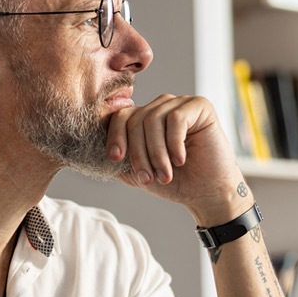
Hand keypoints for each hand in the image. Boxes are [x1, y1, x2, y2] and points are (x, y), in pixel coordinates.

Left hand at [105, 94, 242, 219]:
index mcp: (145, 118)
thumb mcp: (138, 172)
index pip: (121, 117)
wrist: (207, 193)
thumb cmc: (175, 182)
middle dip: (138, 153)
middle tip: (148, 178)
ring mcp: (180, 103)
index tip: (116, 159)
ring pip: (153, 120)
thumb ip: (119, 160)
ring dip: (157, 153)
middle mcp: (161, 106)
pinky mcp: (200, 106)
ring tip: (165, 175)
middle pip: (136, 120)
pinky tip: (181, 160)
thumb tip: (91, 154)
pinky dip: (174, 143)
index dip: (115, 137)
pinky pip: (176, 119)